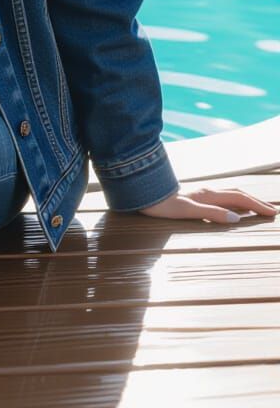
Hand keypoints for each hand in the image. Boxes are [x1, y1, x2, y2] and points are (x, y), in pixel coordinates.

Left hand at [139, 187, 277, 223]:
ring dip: (246, 201)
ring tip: (257, 208)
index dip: (257, 206)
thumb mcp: (187, 211)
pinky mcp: (194, 196)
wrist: (143, 193)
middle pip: (238, 194)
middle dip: (256, 202)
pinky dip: (234, 201)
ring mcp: (201, 193)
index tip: (272, 213)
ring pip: (230, 194)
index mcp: (209, 195)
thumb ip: (211, 213)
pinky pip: (221, 197)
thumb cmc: (162, 205)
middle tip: (272, 212)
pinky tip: (232, 207)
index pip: (239, 199)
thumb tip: (236, 218)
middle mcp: (207, 191)